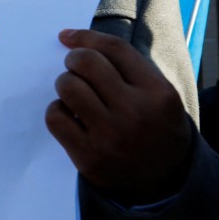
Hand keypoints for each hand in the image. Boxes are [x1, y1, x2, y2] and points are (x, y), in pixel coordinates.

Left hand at [45, 29, 192, 204]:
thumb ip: (129, 69)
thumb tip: (77, 41)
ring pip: (67, 87)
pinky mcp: (88, 156)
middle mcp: (135, 111)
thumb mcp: (160, 96)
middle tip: (74, 69)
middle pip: (86, 63)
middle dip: (73, 60)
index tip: (67, 37)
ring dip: (64, 84)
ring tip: (74, 94)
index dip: (85, 37)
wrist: (164, 183)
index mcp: (158, 92)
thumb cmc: (155, 129)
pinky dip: (56, 111)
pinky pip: (54, 117)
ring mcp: (110, 135)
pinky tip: (68, 116)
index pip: (114, 49)